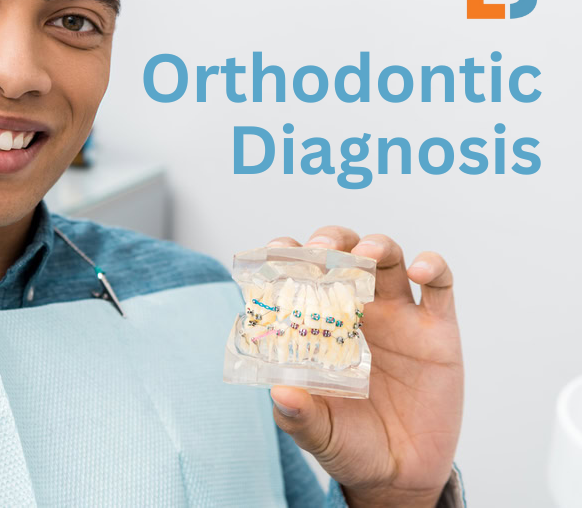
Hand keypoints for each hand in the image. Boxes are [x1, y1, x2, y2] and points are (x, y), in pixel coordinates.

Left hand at [266, 227, 462, 507]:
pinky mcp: (437, 330)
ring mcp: (399, 316)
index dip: (289, 256)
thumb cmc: (350, 444)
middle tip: (319, 250)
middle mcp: (358, 311)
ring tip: (366, 254)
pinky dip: (432, 266)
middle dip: (331, 240)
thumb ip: (298, 415)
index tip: (276, 249)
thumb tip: (279, 393)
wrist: (401, 474)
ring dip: (377, 244)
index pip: (302, 276)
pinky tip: (419, 270)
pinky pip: (440, 285)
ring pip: (389, 258)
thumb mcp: (317, 433)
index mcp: (320, 324)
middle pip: (345, 252)